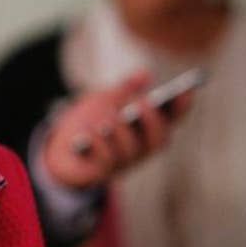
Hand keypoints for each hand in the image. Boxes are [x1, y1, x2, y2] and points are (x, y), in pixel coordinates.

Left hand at [41, 70, 192, 188]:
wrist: (58, 149)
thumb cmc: (88, 122)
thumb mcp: (104, 99)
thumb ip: (124, 87)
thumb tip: (145, 73)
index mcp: (146, 129)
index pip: (172, 120)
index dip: (182, 107)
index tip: (187, 90)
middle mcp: (140, 149)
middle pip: (158, 140)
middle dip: (152, 121)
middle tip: (144, 102)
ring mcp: (122, 163)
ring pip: (130, 152)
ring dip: (121, 134)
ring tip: (111, 119)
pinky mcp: (99, 173)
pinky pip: (103, 164)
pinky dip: (98, 147)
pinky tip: (89, 134)